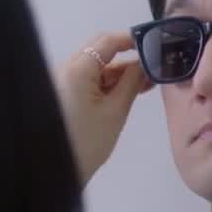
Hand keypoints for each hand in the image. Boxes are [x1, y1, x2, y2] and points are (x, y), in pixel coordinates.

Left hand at [54, 32, 153, 187]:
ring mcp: (62, 81)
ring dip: (119, 72)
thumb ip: (132, 82)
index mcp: (77, 69)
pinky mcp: (63, 93)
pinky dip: (107, 83)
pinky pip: (87, 79)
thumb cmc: (87, 142)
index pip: (107, 41)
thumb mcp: (116, 111)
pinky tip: (128, 91)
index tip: (154, 42)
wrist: (57, 172)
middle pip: (100, 51)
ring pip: (95, 66)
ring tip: (146, 83)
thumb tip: (145, 63)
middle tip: (153, 66)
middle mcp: (65, 69)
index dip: (132, 39)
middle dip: (127, 57)